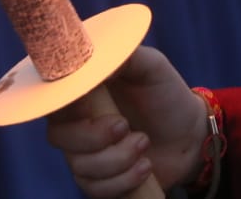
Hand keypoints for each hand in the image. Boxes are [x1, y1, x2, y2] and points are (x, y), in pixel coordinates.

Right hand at [47, 46, 211, 197]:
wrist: (189, 135)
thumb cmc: (166, 94)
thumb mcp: (152, 66)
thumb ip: (125, 55)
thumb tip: (96, 57)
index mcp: (83, 91)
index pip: (51, 96)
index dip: (61, 103)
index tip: (87, 104)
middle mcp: (76, 123)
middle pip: (58, 136)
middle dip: (93, 137)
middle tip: (125, 126)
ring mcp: (84, 153)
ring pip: (80, 166)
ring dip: (118, 159)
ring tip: (144, 144)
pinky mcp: (97, 180)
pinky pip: (94, 189)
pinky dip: (123, 180)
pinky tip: (144, 167)